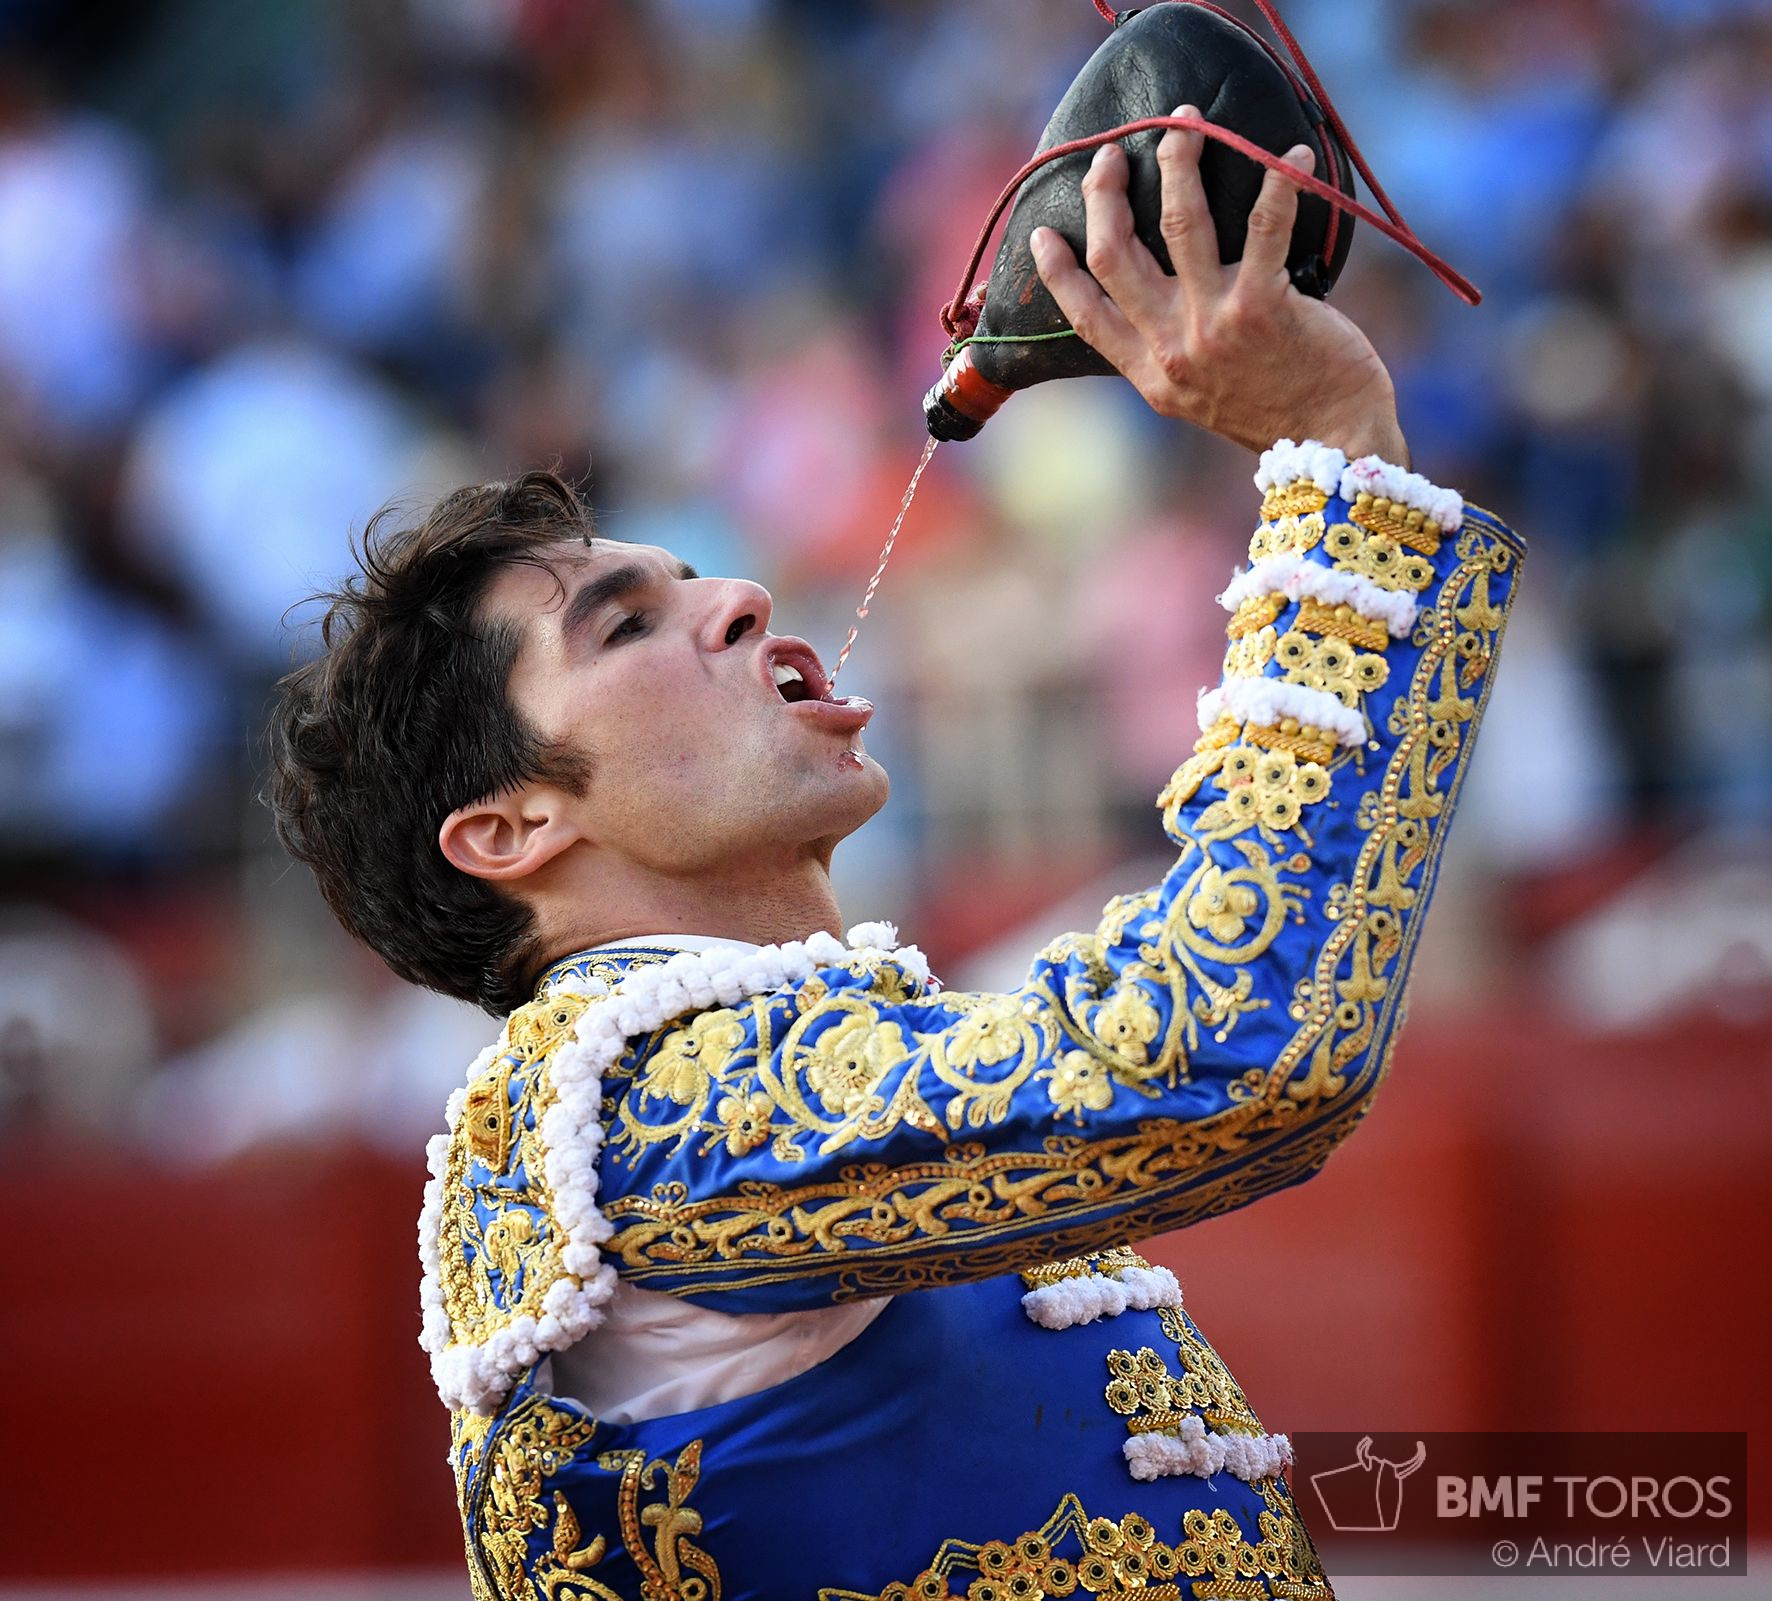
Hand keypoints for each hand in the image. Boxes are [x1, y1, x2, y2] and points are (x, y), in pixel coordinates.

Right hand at [1030, 109, 1407, 464]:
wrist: (1333, 443)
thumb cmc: (1276, 413)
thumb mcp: (1199, 399)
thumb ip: (1171, 356)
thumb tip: (1159, 302)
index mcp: (1150, 373)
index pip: (1084, 313)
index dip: (1058, 269)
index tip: (1045, 232)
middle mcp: (1172, 348)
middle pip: (1115, 254)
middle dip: (1105, 193)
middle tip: (1113, 154)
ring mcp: (1214, 325)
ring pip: (1178, 223)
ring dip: (1178, 163)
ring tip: (1185, 126)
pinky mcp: (1266, 306)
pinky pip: (1266, 224)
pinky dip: (1280, 180)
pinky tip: (1292, 153)